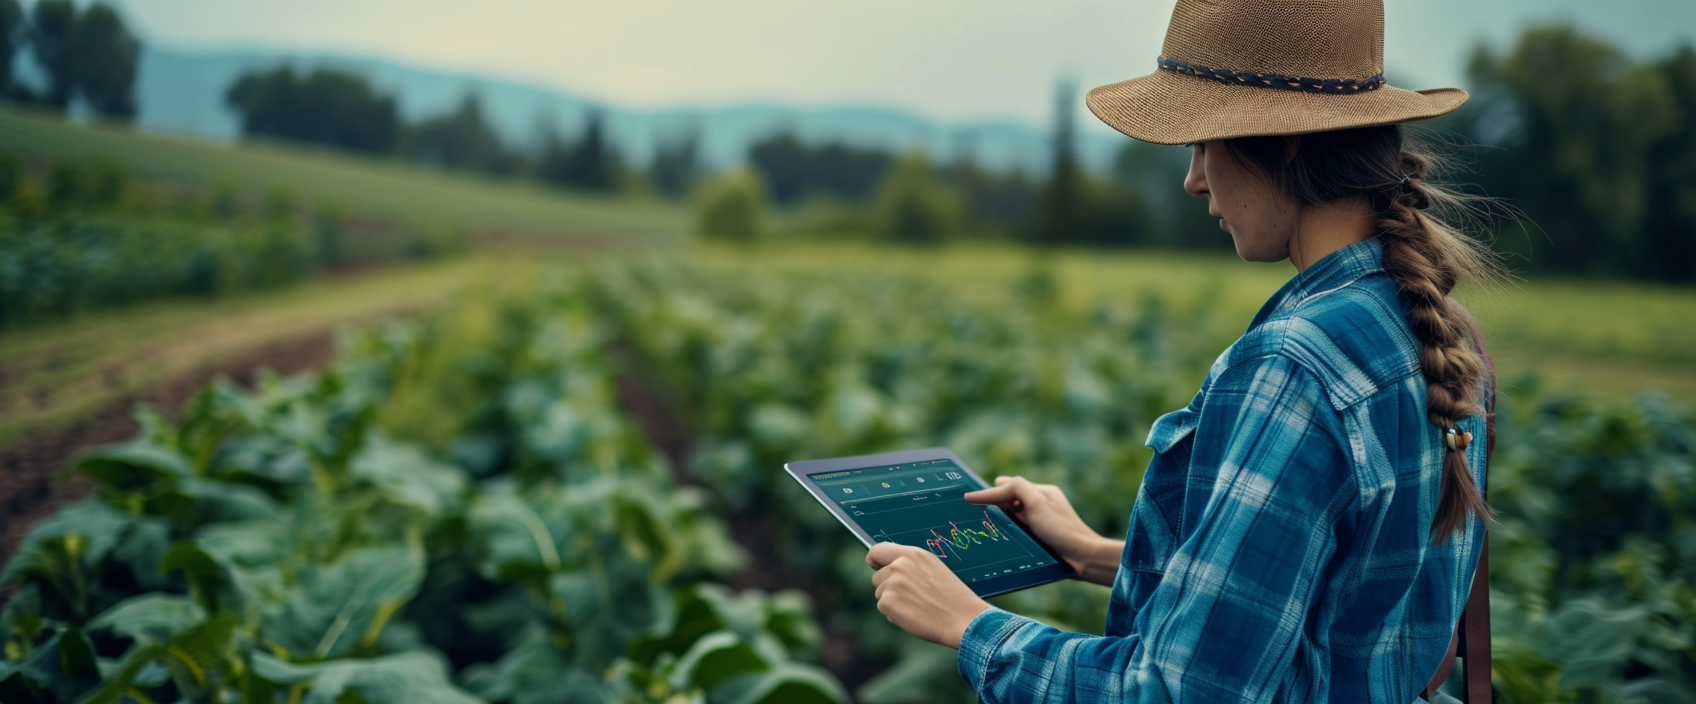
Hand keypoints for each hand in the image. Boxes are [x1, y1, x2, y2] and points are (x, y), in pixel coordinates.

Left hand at [867, 542, 990, 648]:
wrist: (963, 619)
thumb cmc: (951, 597)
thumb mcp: (933, 569)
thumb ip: (910, 565)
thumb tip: (886, 568)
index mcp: (913, 554)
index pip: (878, 550)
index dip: (875, 560)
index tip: (875, 567)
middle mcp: (899, 565)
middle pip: (877, 577)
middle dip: (888, 587)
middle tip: (912, 597)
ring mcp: (892, 583)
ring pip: (881, 594)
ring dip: (893, 602)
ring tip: (917, 606)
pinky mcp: (887, 602)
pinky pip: (883, 608)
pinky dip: (894, 615)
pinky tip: (914, 615)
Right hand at [963, 476, 1118, 582]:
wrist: (1082, 558)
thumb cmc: (1060, 529)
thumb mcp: (1036, 502)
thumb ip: (1016, 488)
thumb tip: (995, 485)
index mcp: (1042, 492)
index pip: (1010, 486)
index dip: (990, 493)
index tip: (967, 498)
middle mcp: (1042, 505)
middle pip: (1010, 501)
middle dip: (994, 505)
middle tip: (974, 513)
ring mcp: (1041, 522)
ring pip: (1013, 517)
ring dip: (1000, 520)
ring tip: (983, 526)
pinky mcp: (1040, 539)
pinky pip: (1018, 531)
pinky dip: (1008, 531)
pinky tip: (999, 539)